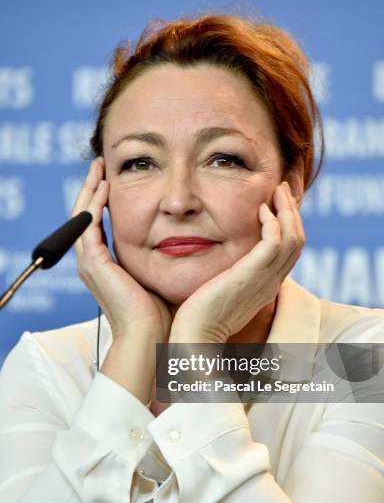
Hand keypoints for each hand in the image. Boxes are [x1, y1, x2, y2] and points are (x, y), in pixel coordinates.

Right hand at [72, 157, 172, 341]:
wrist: (150, 337)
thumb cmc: (160, 313)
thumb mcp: (158, 276)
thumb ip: (160, 258)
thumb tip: (182, 242)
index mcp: (106, 266)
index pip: (98, 224)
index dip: (103, 201)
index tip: (113, 179)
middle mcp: (93, 262)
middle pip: (85, 216)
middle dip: (93, 188)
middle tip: (101, 165)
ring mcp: (89, 263)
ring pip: (82, 216)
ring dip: (90, 190)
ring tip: (99, 168)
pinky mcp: (93, 263)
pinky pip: (88, 225)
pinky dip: (94, 204)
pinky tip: (105, 186)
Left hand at [170, 181, 304, 342]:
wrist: (195, 337)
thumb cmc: (200, 319)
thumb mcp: (221, 293)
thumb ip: (229, 276)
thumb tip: (222, 264)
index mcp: (266, 286)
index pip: (289, 252)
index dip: (289, 225)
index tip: (278, 205)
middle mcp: (271, 283)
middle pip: (298, 241)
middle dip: (292, 212)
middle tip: (282, 190)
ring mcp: (265, 280)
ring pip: (293, 239)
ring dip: (287, 210)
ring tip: (277, 190)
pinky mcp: (252, 275)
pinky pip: (275, 242)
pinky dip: (273, 222)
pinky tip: (260, 209)